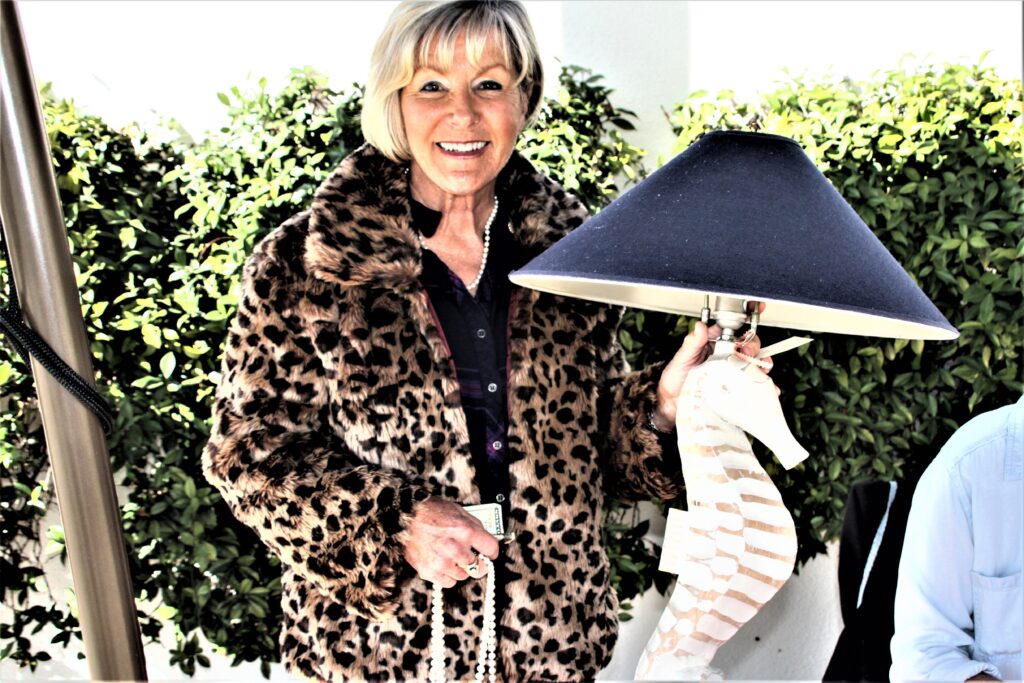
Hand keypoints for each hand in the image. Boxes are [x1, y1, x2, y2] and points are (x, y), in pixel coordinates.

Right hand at [402, 496, 498, 587]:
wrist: (404, 515)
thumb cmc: (429, 511)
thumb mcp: (458, 511)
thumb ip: (474, 526)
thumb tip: (485, 540)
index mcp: (465, 531)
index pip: (491, 549)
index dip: (492, 552)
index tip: (490, 554)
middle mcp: (455, 548)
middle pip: (479, 567)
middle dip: (477, 562)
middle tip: (473, 558)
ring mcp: (441, 562)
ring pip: (463, 576)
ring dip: (460, 569)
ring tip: (452, 558)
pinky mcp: (428, 571)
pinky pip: (447, 582)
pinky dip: (447, 576)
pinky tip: (443, 565)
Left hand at [653, 304, 767, 430]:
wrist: (673, 403)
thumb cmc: (676, 378)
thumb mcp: (682, 358)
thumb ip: (692, 343)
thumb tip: (700, 326)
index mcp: (714, 342)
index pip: (733, 326)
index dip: (747, 315)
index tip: (757, 307)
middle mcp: (726, 354)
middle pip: (749, 344)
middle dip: (753, 346)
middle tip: (747, 353)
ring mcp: (733, 370)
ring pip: (755, 362)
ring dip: (762, 363)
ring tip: (761, 369)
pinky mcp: (736, 387)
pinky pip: (754, 384)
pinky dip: (764, 386)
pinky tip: (768, 388)